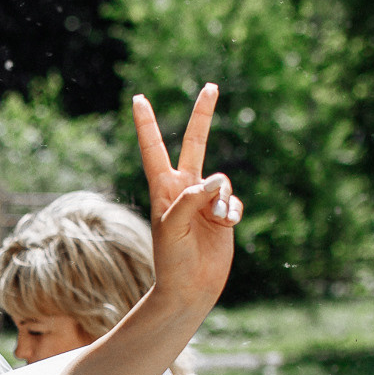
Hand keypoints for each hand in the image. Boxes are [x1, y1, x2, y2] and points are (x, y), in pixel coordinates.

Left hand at [133, 85, 238, 313]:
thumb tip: (214, 181)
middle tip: (211, 86)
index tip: (138, 98)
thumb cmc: (171, 260)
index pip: (154, 148)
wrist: (190, 287)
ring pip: (223, 181)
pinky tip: (226, 226)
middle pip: (195, 143)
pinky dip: (233, 211)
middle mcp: (184, 189)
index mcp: (163, 188)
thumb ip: (189, 199)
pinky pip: (234, 201)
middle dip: (203, 116)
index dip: (147, 123)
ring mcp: (205, 201)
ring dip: (223, 199)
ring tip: (216, 222)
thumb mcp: (172, 227)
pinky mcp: (223, 214)